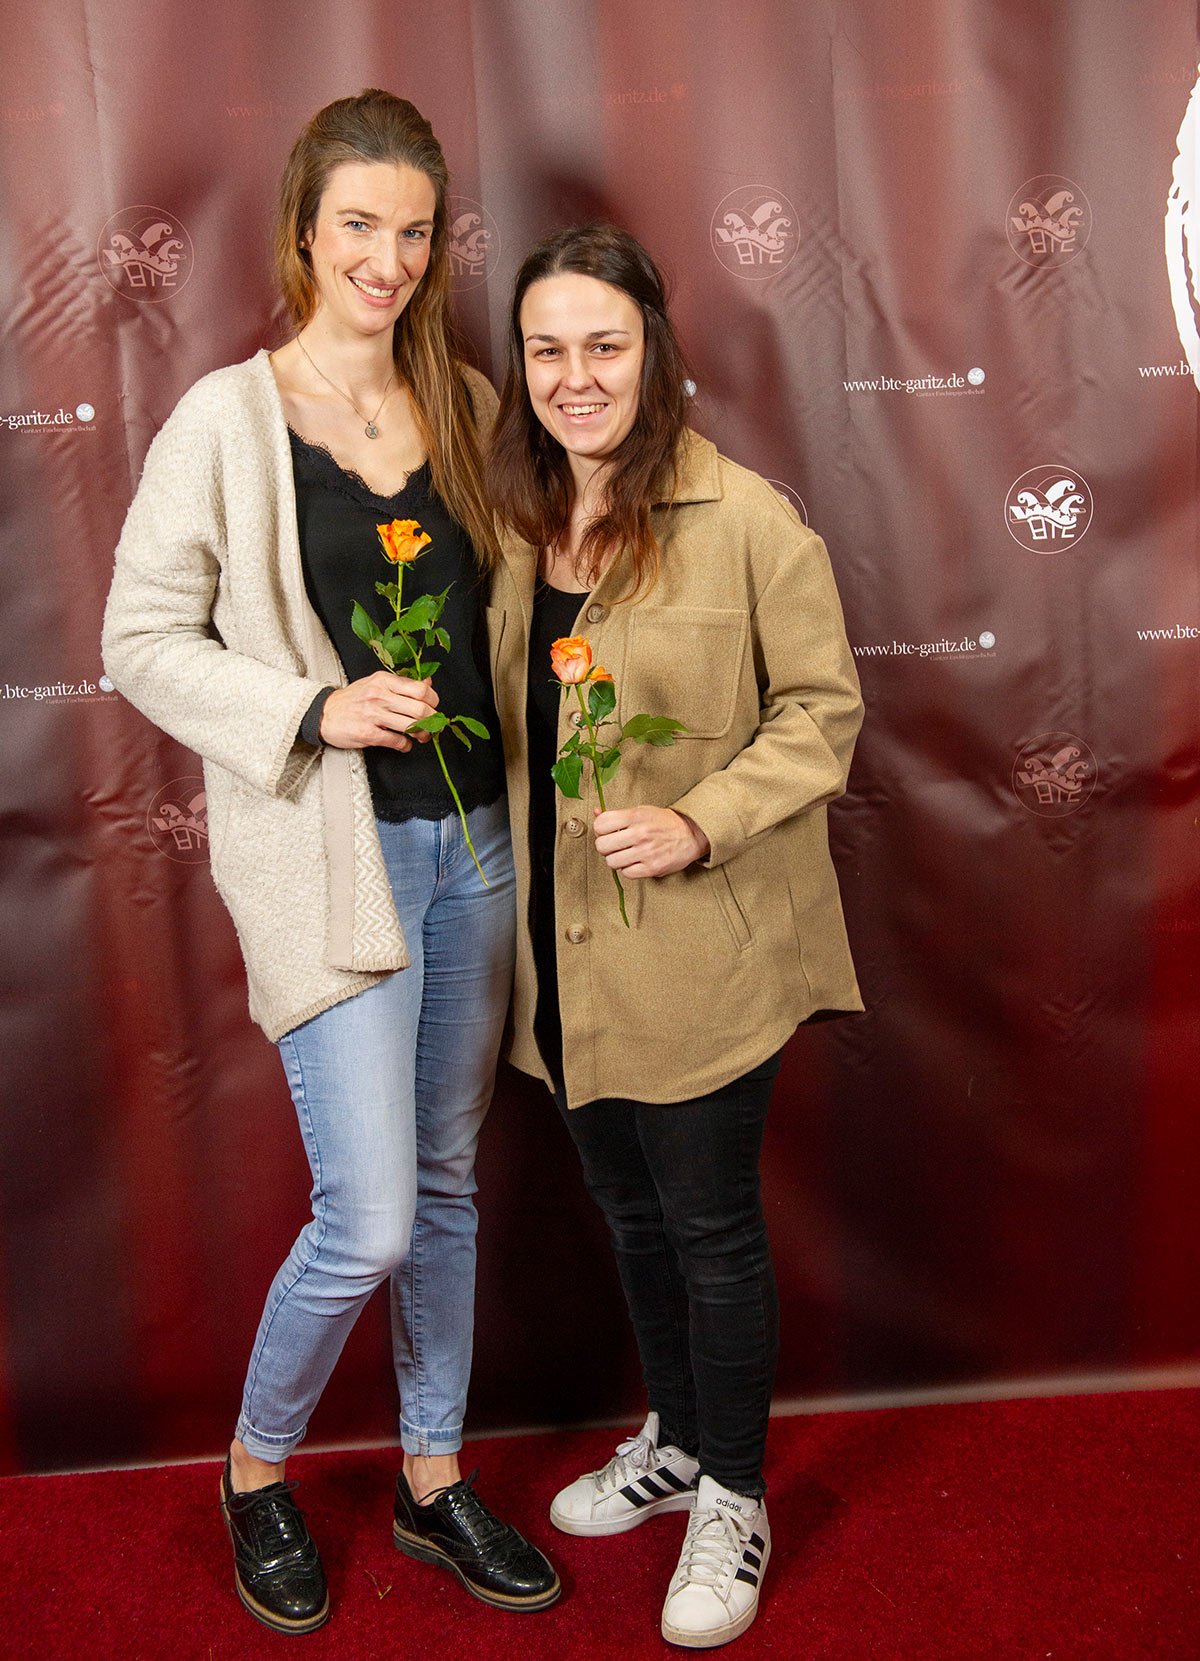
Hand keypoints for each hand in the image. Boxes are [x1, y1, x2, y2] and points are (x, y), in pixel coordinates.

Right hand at [318, 672, 437, 750]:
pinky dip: (405, 745)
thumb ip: (402, 684)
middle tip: (433, 725)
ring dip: (422, 734)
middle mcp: (379, 695)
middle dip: (432, 720)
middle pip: (420, 708)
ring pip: (411, 726)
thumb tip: (428, 682)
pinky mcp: (368, 733)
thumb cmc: (352, 699)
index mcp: (384, 680)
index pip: (420, 689)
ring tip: (422, 736)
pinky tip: (404, 744)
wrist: (324, 713)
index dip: (433, 700)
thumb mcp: (376, 684)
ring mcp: (373, 715)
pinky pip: (397, 741)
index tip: (433, 707)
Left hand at [592, 806, 709, 878]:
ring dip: (616, 859)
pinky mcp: (652, 868)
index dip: (600, 830)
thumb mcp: (641, 811)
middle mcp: (639, 834)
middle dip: (606, 847)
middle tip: (614, 845)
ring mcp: (645, 852)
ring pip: (612, 862)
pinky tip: (635, 862)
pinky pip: (626, 873)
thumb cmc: (663, 823)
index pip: (600, 824)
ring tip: (626, 854)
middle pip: (602, 846)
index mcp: (635, 816)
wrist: (690, 834)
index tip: (606, 832)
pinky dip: (628, 869)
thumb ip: (617, 814)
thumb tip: (596, 813)